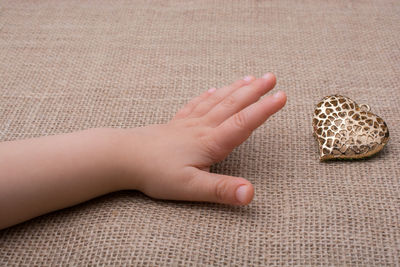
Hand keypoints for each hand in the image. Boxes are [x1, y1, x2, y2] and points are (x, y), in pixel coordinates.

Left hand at [117, 73, 286, 204]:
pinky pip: (196, 104)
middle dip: (255, 91)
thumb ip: (222, 190)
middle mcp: (202, 128)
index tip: (282, 96)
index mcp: (210, 142)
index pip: (244, 122)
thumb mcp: (190, 188)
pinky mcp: (176, 124)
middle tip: (272, 78)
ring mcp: (188, 123)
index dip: (264, 110)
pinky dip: (208, 95)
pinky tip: (214, 89)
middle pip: (233, 105)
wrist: (123, 157)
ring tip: (250, 78)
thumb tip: (251, 194)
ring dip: (236, 89)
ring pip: (217, 101)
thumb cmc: (155, 174)